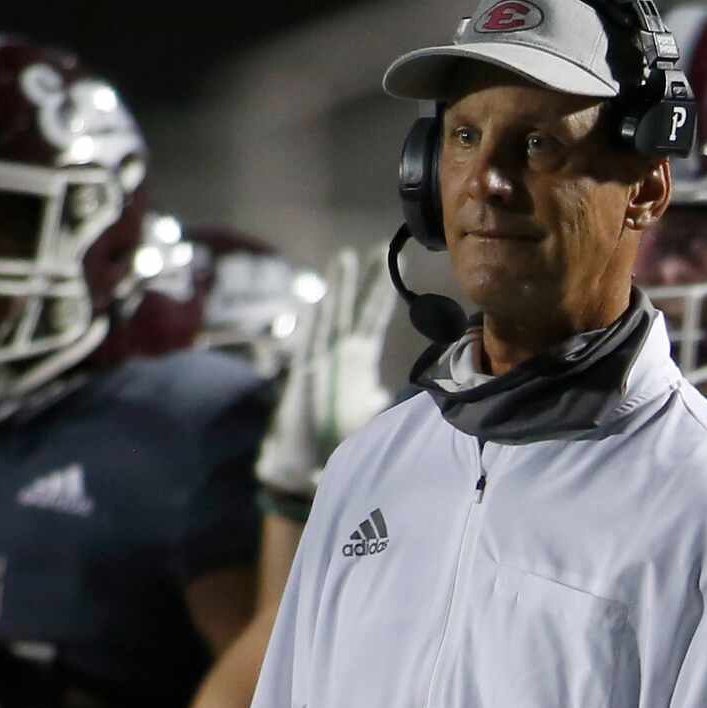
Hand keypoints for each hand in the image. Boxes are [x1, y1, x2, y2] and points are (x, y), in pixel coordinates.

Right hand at [256, 243, 395, 503]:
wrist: (305, 460)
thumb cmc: (334, 436)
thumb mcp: (365, 413)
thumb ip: (374, 397)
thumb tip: (382, 392)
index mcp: (358, 359)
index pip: (373, 319)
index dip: (384, 294)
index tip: (402, 267)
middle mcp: (339, 353)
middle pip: (353, 308)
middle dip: (365, 280)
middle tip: (380, 247)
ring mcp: (320, 361)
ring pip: (330, 318)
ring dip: (338, 290)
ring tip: (346, 259)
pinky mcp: (303, 376)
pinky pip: (309, 346)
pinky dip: (313, 324)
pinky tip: (318, 301)